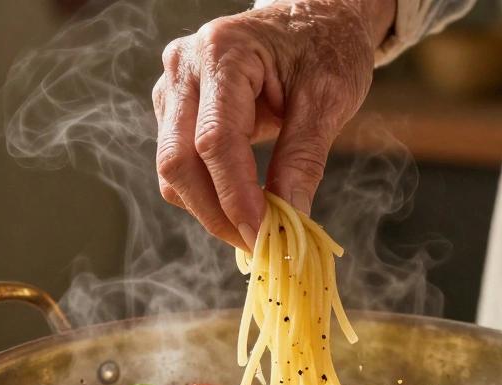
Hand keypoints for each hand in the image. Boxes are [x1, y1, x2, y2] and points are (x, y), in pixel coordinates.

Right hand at [152, 0, 394, 249]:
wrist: (314, 17)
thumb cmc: (326, 46)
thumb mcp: (330, 98)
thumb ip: (304, 158)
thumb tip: (289, 217)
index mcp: (223, 52)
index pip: (214, 141)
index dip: (235, 196)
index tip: (263, 235)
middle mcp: (185, 66)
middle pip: (178, 160)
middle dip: (216, 212)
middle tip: (259, 245)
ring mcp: (174, 87)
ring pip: (172, 168)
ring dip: (209, 208)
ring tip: (255, 227)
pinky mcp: (175, 108)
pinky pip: (179, 164)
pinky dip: (207, 193)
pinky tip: (241, 205)